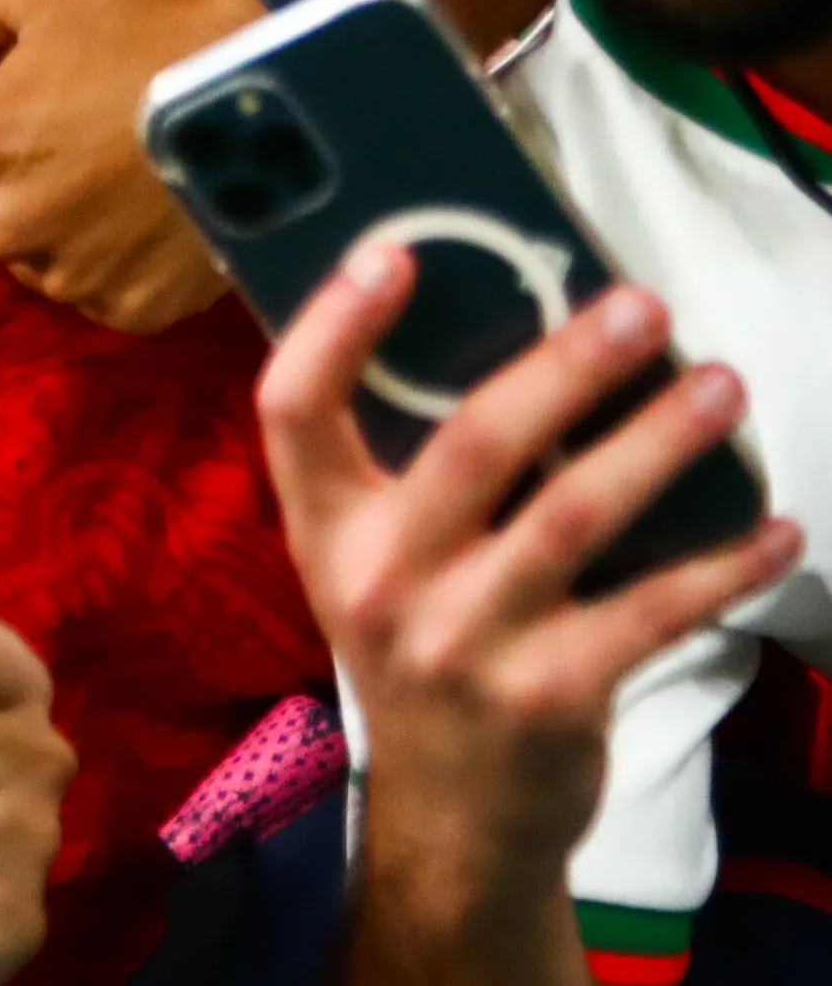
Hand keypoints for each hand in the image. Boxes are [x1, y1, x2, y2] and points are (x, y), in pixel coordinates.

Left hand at [0, 0, 251, 330]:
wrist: (271, 87)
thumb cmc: (144, 22)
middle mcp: (4, 225)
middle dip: (10, 165)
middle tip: (83, 120)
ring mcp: (69, 275)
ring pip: (38, 245)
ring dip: (62, 212)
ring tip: (129, 161)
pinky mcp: (129, 311)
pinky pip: (94, 282)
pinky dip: (113, 252)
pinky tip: (155, 205)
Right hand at [261, 252, 800, 982]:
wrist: (453, 816)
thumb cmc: (423, 648)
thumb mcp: (377, 564)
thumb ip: (413, 473)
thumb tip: (518, 334)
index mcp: (324, 529)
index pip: (292, 408)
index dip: (333, 326)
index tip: (393, 250)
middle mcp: (382, 579)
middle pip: (473, 443)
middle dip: (566, 365)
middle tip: (642, 306)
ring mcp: (465, 641)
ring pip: (576, 515)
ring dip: (660, 442)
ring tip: (723, 386)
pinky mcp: (552, 694)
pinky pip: (652, 610)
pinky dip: (722, 565)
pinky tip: (776, 528)